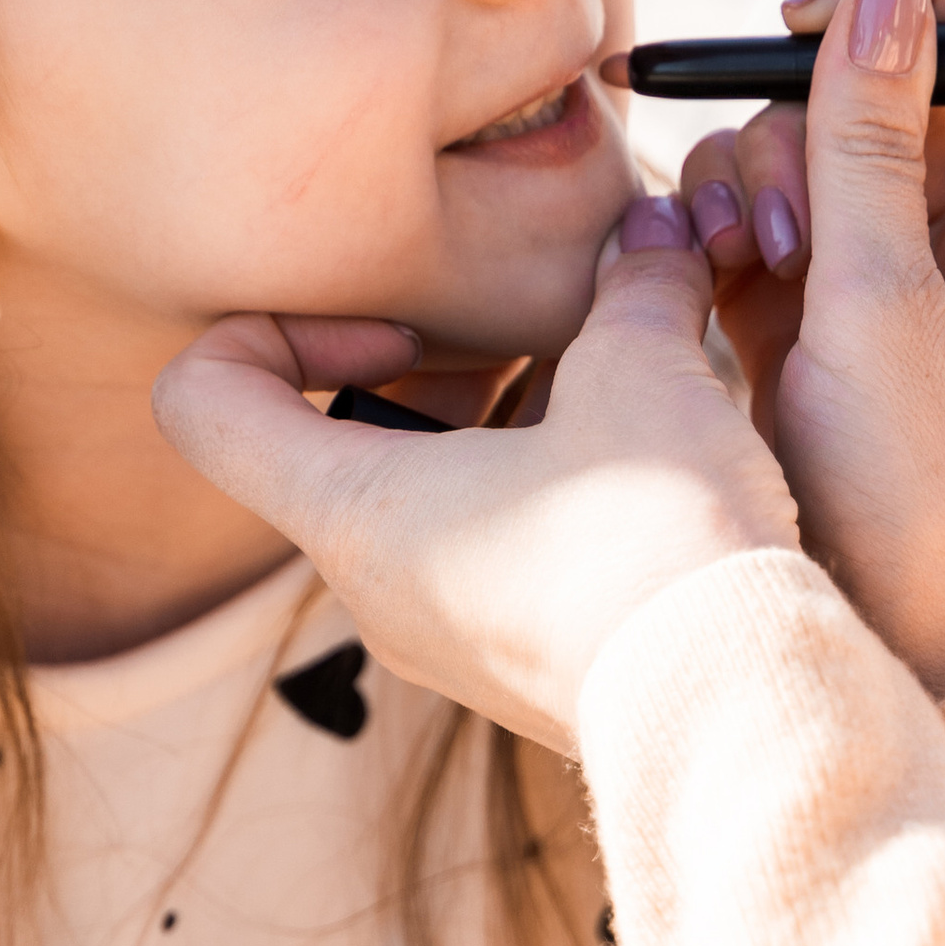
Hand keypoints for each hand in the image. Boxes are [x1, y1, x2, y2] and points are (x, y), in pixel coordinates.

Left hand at [151, 222, 796, 749]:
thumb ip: (630, 286)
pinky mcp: (518, 666)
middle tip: (526, 337)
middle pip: (334, 441)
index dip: (273, 329)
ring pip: (427, 496)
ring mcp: (445, 641)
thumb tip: (649, 235)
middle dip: (432, 365)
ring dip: (500, 424)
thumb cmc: (656, 542)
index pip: (203, 402)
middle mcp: (374, 589)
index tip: (395, 326)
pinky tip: (641, 461)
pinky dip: (543, 489)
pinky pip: (493, 553)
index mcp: (351, 513)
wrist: (742, 709)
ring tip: (606, 384)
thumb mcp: (641, 369)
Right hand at [675, 0, 944, 696]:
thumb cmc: (916, 520)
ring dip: (764, 178)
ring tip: (741, 268)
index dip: (936, 3)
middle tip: (784, 212)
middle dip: (819, 120)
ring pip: (822, 154)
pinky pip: (771, 226)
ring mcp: (902, 296)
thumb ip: (870, 150)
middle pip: (904, 96)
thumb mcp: (884, 318)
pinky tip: (706, 282)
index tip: (827, 8)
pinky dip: (729, 233)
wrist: (888, 680)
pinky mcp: (821, 336)